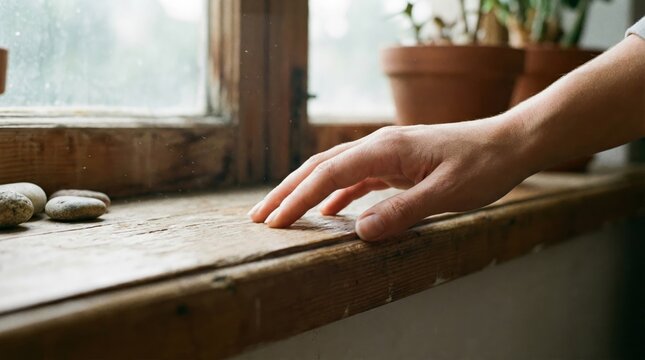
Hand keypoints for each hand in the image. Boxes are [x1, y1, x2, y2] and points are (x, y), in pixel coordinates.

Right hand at [248, 117, 532, 240]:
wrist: (507, 143)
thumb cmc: (482, 165)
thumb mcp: (446, 194)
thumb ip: (402, 211)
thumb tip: (359, 232)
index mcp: (385, 148)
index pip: (328, 174)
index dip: (298, 198)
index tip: (274, 222)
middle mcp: (378, 145)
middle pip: (320, 167)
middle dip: (287, 192)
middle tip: (259, 217)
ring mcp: (385, 153)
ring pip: (333, 171)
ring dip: (305, 192)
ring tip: (281, 214)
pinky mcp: (395, 163)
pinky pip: (355, 178)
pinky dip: (335, 194)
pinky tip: (327, 211)